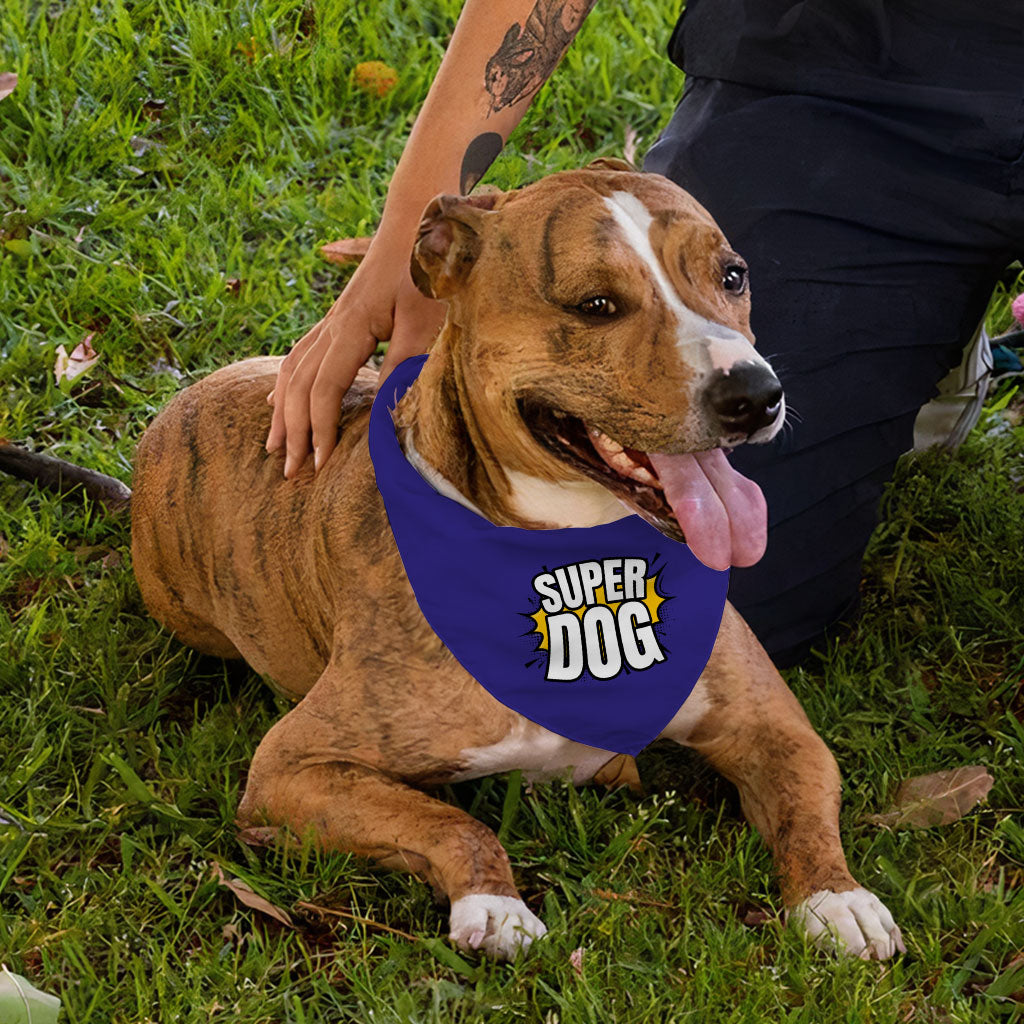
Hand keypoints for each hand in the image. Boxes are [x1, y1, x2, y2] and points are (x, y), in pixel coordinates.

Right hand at [266, 245, 445, 476]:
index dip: (320, 429)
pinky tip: (278, 399)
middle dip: (293, 430)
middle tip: (291, 471)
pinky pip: (300, 355)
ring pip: (292, 370)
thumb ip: (405, 365)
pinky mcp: (340, 318)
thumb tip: (386, 414)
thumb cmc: (428, 269)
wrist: (420, 221)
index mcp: (350, 327)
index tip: (321, 465)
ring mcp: (333, 320)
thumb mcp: (425, 321)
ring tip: (275, 446)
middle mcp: (333, 325)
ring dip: (283, 411)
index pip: (324, 389)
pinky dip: (286, 384)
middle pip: (298, 385)